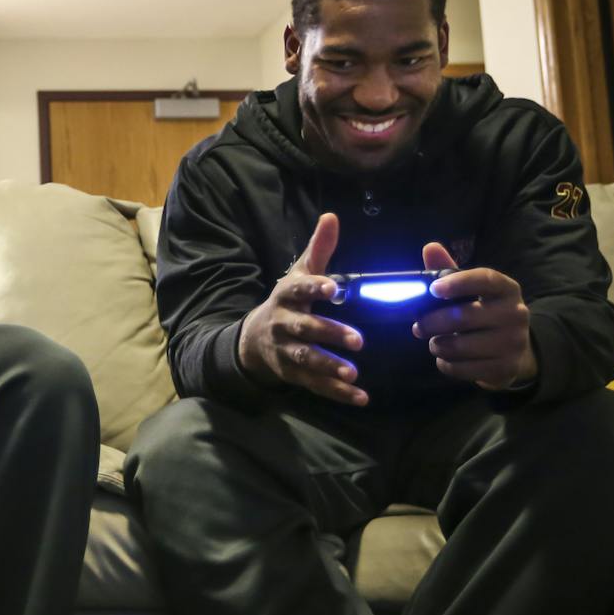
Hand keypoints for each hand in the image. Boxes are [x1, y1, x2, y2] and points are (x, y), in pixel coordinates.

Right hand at [237, 213, 366, 405]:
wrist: (253, 340)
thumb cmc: (288, 302)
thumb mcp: (298, 275)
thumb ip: (318, 250)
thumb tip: (331, 217)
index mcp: (286, 295)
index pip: (299, 290)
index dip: (315, 289)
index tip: (334, 288)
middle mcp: (282, 323)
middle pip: (305, 328)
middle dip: (330, 334)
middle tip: (359, 340)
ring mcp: (285, 351)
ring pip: (307, 359)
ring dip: (330, 367)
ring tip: (354, 373)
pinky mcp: (292, 374)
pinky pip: (314, 385)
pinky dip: (337, 393)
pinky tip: (361, 397)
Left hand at [414, 242, 536, 390]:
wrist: (515, 350)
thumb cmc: (485, 313)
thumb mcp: (472, 291)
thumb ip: (449, 270)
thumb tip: (430, 247)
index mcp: (507, 289)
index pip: (485, 279)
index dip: (458, 283)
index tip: (433, 289)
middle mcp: (516, 313)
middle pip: (464, 317)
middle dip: (432, 322)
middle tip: (418, 326)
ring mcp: (514, 342)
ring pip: (460, 346)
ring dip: (437, 345)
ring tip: (434, 342)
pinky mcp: (506, 368)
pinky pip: (463, 368)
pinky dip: (446, 364)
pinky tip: (445, 358)